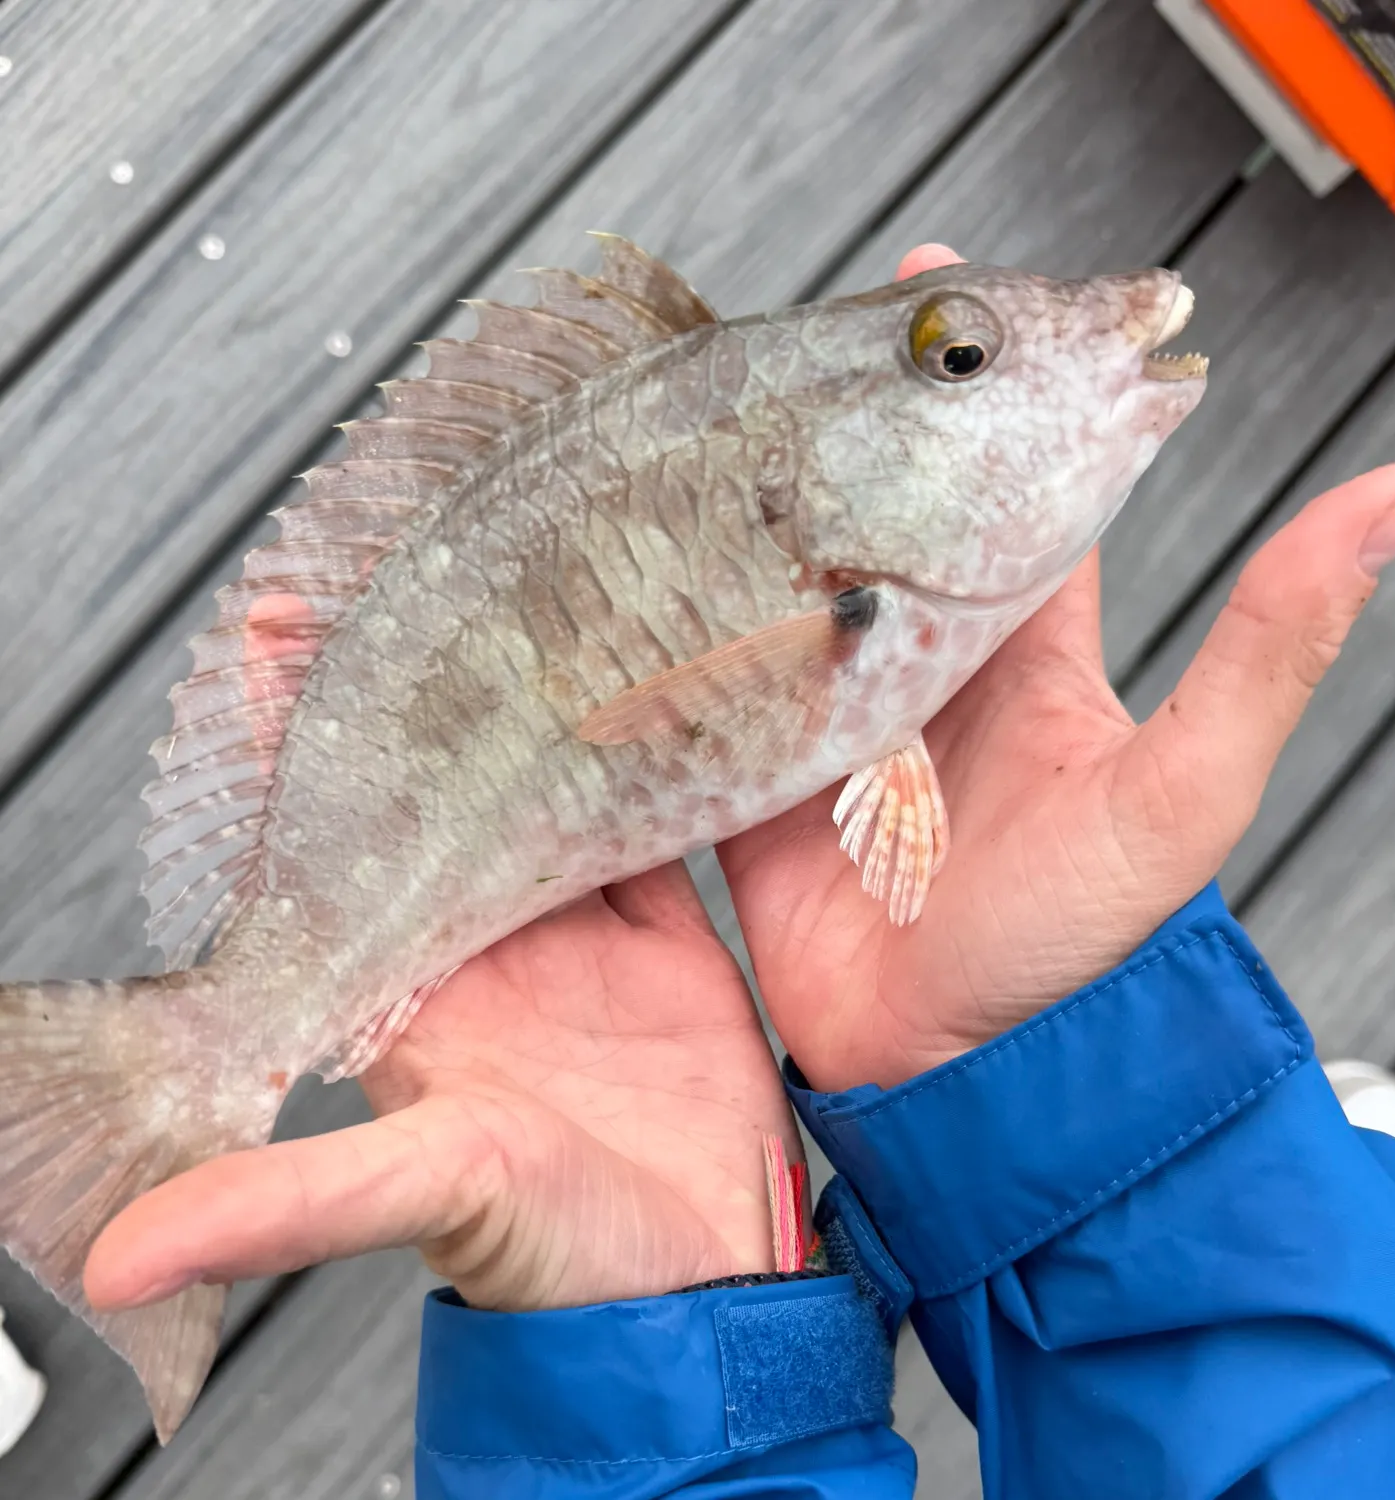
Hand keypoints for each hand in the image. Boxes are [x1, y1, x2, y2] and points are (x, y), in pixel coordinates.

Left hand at [87, 669, 792, 1315]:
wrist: (700, 1278)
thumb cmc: (558, 1253)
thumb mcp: (430, 1200)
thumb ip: (294, 1203)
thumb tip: (118, 1258)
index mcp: (410, 989)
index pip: (332, 842)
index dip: (295, 740)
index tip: (272, 632)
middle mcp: (486, 949)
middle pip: (440, 798)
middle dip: (426, 696)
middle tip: (422, 580)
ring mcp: (577, 941)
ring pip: (545, 800)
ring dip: (539, 722)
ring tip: (537, 619)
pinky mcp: (663, 943)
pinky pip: (654, 832)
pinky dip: (653, 773)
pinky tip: (652, 710)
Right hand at [718, 246, 1394, 1093]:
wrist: (952, 1067)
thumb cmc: (1076, 941)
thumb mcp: (1183, 787)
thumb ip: (1269, 647)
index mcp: (1022, 646)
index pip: (1003, 482)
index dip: (979, 387)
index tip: (942, 287)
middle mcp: (921, 659)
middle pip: (878, 511)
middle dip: (839, 421)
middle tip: (793, 333)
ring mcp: (829, 710)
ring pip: (786, 581)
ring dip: (752, 507)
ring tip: (703, 415)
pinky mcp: (751, 765)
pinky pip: (713, 678)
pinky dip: (683, 621)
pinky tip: (644, 553)